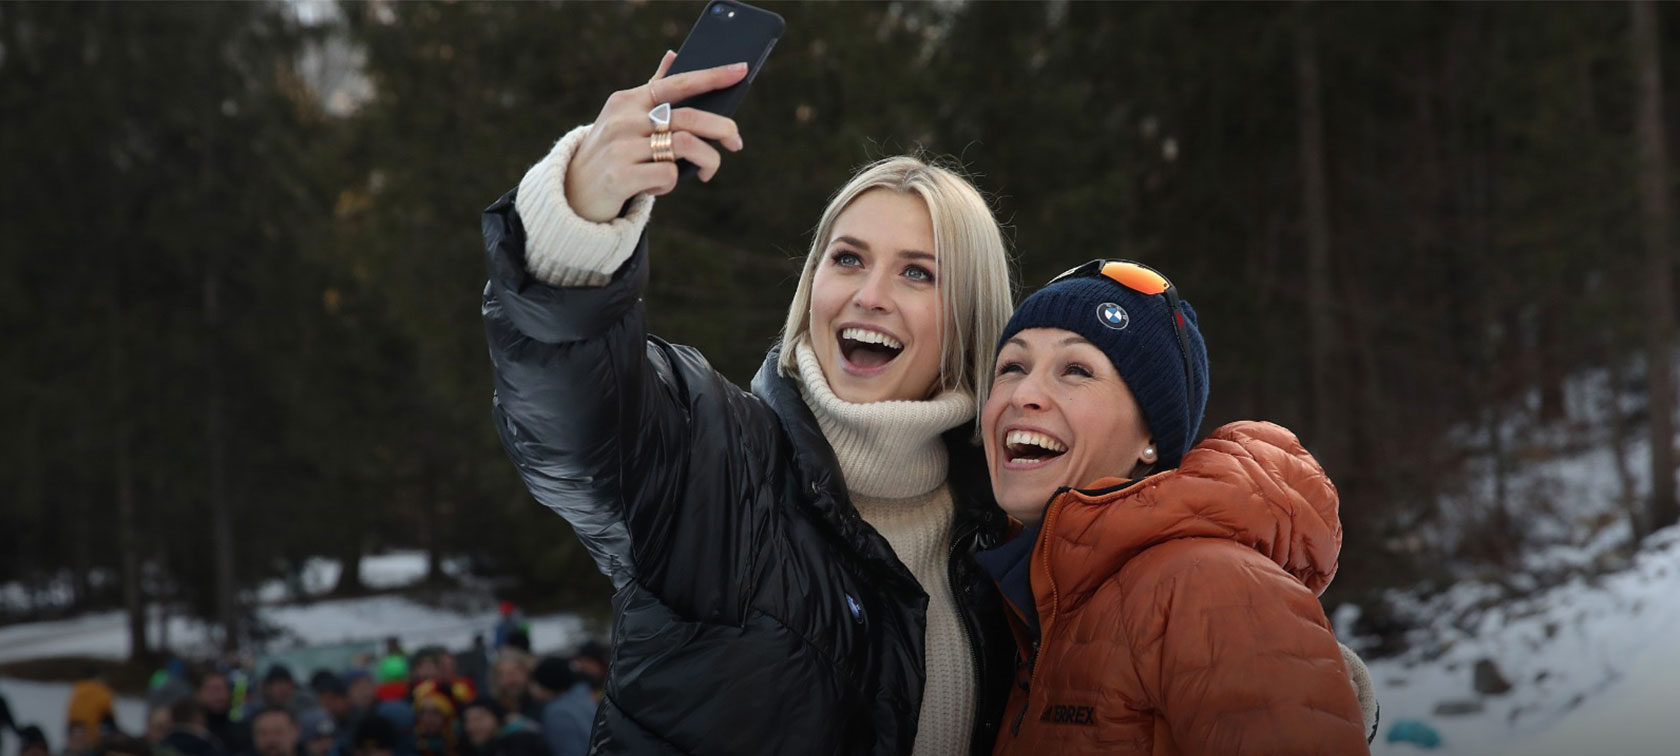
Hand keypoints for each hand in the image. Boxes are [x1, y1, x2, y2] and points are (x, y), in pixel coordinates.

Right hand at [564, 51, 748, 222]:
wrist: (573, 192)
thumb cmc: (611, 151)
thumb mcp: (625, 116)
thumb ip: (652, 89)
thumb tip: (674, 55)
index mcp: (628, 100)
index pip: (677, 82)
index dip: (711, 76)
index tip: (741, 71)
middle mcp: (624, 120)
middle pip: (690, 118)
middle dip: (723, 129)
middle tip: (737, 142)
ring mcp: (620, 147)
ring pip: (685, 147)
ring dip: (706, 162)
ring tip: (704, 173)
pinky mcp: (620, 177)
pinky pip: (667, 176)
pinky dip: (671, 185)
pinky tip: (658, 188)